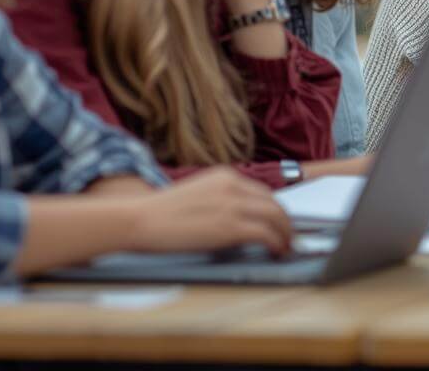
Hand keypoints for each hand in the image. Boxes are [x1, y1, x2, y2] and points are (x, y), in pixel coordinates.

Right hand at [129, 168, 292, 255]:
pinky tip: (276, 252)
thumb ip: (220, 200)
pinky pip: (267, 234)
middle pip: (275, 203)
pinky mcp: (231, 227)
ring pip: (277, 217)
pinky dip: (277, 244)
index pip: (262, 192)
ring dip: (286, 234)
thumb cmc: (160, 213)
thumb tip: (239, 218)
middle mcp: (234, 186)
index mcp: (225, 176)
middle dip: (285, 222)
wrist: (139, 219)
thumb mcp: (197, 194)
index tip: (277, 223)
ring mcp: (233, 205)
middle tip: (288, 237)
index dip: (273, 210)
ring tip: (285, 247)